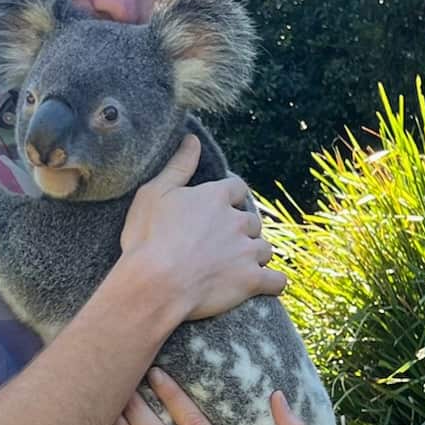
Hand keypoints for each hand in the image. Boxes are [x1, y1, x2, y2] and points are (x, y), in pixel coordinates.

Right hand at [120, 134, 285, 320]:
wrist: (154, 286)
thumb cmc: (148, 238)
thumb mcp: (154, 193)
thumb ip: (179, 165)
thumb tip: (192, 139)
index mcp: (215, 197)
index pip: (236, 188)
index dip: (228, 197)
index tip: (218, 207)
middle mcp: (237, 221)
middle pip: (251, 220)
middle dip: (240, 230)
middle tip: (220, 243)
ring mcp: (247, 251)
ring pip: (265, 249)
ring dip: (254, 255)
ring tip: (236, 266)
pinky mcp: (252, 281)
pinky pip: (276, 281)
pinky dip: (272, 283)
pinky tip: (264, 285)